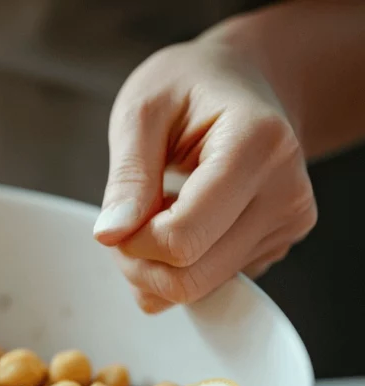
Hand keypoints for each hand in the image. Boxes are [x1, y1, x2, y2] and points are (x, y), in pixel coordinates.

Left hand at [94, 37, 316, 312]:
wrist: (242, 81)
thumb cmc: (189, 86)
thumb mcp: (141, 111)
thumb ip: (127, 176)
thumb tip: (111, 235)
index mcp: (258, 146)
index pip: (182, 238)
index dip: (132, 241)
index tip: (118, 214)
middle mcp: (287, 192)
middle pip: (191, 277)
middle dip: (139, 263)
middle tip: (124, 222)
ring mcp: (287, 224)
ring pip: (201, 290)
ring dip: (155, 267)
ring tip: (152, 214)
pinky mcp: (277, 246)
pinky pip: (212, 286)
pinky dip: (179, 267)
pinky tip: (178, 222)